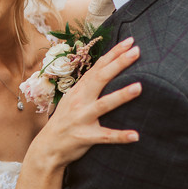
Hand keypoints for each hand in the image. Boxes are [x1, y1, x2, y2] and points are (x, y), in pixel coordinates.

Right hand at [34, 37, 141, 167]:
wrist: (48, 147)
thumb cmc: (65, 120)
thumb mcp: (73, 99)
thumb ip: (88, 86)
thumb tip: (107, 69)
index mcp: (79, 90)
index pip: (98, 67)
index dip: (113, 53)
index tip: (130, 41)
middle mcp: (80, 101)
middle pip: (101, 78)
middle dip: (119, 64)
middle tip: (136, 52)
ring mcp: (82, 118)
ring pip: (104, 105)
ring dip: (121, 95)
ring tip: (139, 87)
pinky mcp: (86, 137)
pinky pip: (106, 136)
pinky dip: (120, 136)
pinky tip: (136, 135)